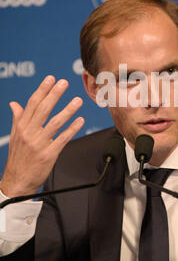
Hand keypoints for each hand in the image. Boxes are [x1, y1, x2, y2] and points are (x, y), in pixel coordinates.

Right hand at [0, 76, 84, 197]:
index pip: (32, 104)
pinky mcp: (48, 154)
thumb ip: (17, 119)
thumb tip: (14, 104)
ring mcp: (39, 144)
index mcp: (21, 127)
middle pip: (43, 109)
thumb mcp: (15, 136)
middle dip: (54, 94)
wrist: (17, 182)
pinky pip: (62, 139)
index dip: (42, 90)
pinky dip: (72, 129)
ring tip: (77, 101)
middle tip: (64, 83)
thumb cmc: (18, 158)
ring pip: (55, 123)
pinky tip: (80, 121)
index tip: (51, 79)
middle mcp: (29, 133)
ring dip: (67, 110)